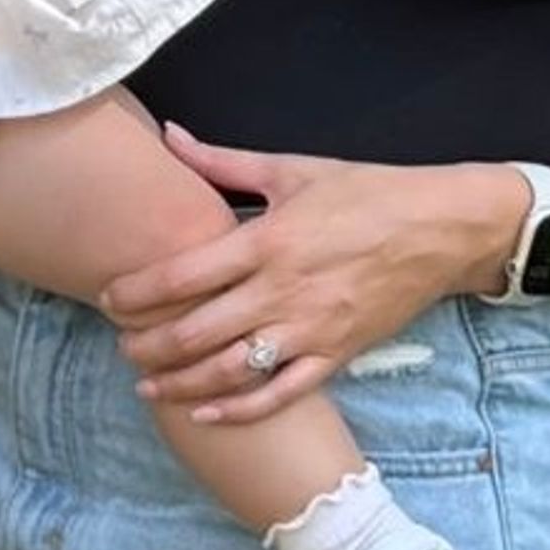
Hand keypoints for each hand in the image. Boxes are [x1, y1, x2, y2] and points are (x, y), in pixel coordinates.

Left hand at [98, 131, 507, 425]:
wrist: (442, 228)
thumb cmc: (366, 192)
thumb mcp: (292, 169)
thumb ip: (222, 162)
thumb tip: (169, 135)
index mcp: (266, 241)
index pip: (181, 276)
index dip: (135, 293)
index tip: (106, 297)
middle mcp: (282, 292)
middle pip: (196, 332)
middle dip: (148, 345)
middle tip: (119, 345)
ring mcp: (310, 330)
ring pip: (231, 371)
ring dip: (181, 383)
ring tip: (146, 384)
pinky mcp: (337, 355)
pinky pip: (281, 394)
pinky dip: (239, 410)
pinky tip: (204, 413)